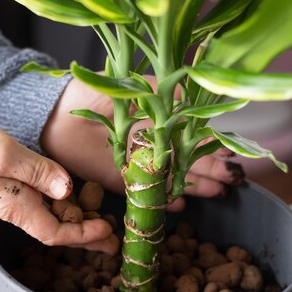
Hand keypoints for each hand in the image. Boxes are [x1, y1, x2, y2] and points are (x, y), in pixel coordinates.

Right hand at [0, 110, 118, 253]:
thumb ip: (37, 172)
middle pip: (57, 229)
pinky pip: (42, 196)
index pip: (56, 233)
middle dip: (87, 236)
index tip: (108, 232)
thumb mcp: (2, 154)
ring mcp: (12, 194)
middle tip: (114, 237)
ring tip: (101, 217)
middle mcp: (16, 206)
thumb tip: (68, 188)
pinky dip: (61, 198)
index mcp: (16, 207)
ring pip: (51, 213)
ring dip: (77, 217)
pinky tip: (72, 192)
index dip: (84, 236)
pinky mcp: (8, 181)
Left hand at [41, 79, 244, 210]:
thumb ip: (162, 93)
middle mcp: (150, 144)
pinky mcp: (121, 180)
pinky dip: (165, 199)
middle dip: (211, 170)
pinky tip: (183, 204)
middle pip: (187, 160)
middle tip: (233, 181)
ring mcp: (138, 164)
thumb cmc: (92, 94)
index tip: (229, 152)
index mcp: (155, 121)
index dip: (209, 145)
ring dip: (196, 185)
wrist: (57, 117)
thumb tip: (192, 97)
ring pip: (174, 178)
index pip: (189, 136)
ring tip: (219, 193)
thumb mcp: (132, 87)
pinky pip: (148, 193)